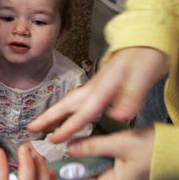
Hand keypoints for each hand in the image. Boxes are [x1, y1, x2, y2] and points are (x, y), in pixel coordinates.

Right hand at [27, 46, 168, 143]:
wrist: (148, 41)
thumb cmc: (146, 56)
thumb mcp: (144, 76)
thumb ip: (131, 97)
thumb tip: (119, 115)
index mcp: (104, 87)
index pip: (83, 112)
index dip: (67, 127)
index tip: (54, 139)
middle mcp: (95, 86)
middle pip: (66, 104)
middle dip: (48, 118)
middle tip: (31, 129)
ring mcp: (96, 85)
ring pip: (71, 102)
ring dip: (55, 114)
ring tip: (43, 126)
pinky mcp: (101, 86)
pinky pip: (79, 101)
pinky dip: (69, 110)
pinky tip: (70, 116)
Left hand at [61, 126, 154, 179]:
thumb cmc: (156, 149)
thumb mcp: (120, 143)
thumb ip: (92, 146)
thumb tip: (69, 148)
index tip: (46, 176)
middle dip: (72, 174)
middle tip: (55, 160)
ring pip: (100, 178)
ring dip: (86, 168)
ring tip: (71, 154)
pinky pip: (112, 174)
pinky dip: (100, 165)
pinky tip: (94, 152)